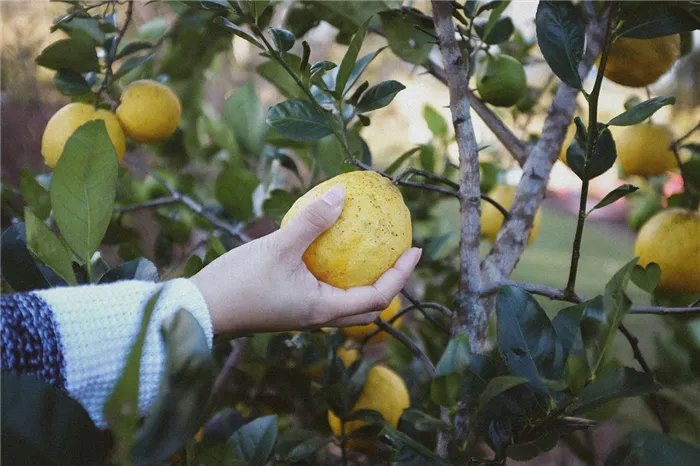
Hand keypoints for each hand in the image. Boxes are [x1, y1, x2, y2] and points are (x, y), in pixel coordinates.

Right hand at [190, 185, 421, 334]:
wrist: (199, 310)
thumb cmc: (239, 283)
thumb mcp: (278, 247)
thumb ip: (312, 221)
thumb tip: (343, 194)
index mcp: (324, 308)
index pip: (378, 296)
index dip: (402, 275)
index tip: (416, 250)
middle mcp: (318, 317)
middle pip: (367, 307)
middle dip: (390, 283)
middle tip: (399, 254)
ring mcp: (303, 314)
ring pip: (346, 302)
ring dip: (365, 281)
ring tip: (371, 251)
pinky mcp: (289, 307)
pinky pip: (325, 292)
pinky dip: (339, 275)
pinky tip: (329, 249)